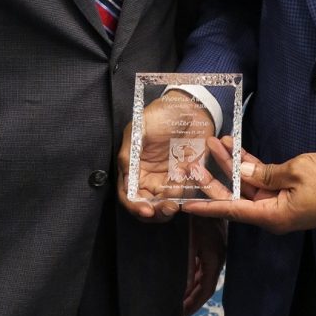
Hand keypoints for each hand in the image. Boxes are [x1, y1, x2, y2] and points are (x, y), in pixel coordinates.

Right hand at [116, 92, 215, 220]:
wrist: (189, 105)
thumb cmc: (160, 113)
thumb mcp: (139, 129)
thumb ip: (130, 154)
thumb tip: (126, 180)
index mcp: (134, 168)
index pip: (129, 196)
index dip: (136, 207)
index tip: (147, 211)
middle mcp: (149, 177)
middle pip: (149, 206)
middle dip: (158, 211)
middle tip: (169, 206)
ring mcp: (168, 178)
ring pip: (167, 204)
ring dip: (173, 202)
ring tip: (180, 184)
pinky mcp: (187, 176)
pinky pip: (186, 193)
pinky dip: (188, 190)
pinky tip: (190, 171)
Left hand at [181, 136, 315, 233]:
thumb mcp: (294, 172)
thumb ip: (264, 174)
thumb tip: (241, 173)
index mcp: (272, 215)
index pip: (232, 211)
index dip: (207, 205)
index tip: (185, 204)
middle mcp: (271, 213)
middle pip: (234, 197)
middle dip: (213, 178)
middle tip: (193, 161)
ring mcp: (278, 203)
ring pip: (245, 186)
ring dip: (230, 166)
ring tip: (213, 144)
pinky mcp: (286, 191)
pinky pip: (260, 180)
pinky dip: (248, 166)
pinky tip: (235, 148)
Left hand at [183, 216, 226, 315]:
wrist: (205, 191)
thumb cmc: (197, 214)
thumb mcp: (191, 240)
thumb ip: (187, 265)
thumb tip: (183, 289)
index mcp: (215, 258)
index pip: (206, 289)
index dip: (195, 303)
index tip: (183, 314)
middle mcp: (218, 255)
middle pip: (206, 283)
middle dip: (193, 297)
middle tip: (179, 308)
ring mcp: (216, 248)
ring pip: (205, 273)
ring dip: (193, 285)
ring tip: (180, 295)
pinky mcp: (212, 240)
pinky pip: (204, 263)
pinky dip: (195, 273)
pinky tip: (186, 275)